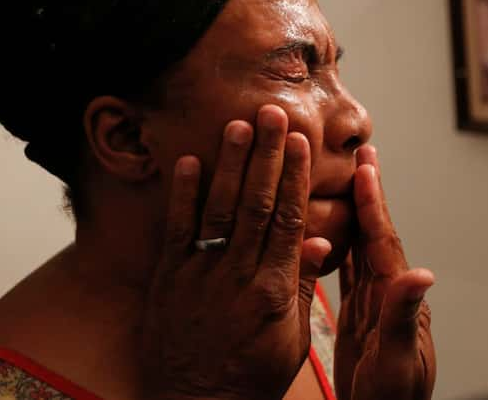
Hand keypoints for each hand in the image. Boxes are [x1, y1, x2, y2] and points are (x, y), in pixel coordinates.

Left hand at [140, 105, 331, 399]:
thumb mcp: (292, 337)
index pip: (288, 220)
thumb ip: (303, 284)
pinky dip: (181, 195)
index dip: (295, 177)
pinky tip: (188, 161)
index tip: (301, 143)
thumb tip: (319, 238)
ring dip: (230, 164)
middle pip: (256, 204)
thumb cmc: (252, 375)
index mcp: (274, 289)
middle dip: (266, 155)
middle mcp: (238, 275)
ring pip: (219, 210)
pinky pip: (176, 231)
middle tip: (273, 113)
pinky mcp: (168, 281)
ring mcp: (200, 275)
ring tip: (239, 125)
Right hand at [335, 145, 435, 399]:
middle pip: (376, 234)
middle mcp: (388, 294)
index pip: (383, 242)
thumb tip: (423, 274)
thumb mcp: (397, 362)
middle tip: (363, 155)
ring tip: (348, 180)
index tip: (367, 167)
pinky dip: (342, 245)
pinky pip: (350, 271)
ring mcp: (374, 304)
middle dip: (370, 194)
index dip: (375, 204)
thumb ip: (405, 317)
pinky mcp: (359, 316)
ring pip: (363, 247)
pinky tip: (332, 230)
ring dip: (357, 213)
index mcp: (396, 300)